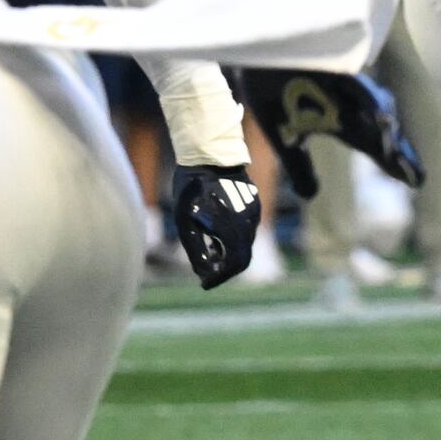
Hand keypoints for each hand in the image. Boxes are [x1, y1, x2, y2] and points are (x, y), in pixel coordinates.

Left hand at [166, 165, 261, 288]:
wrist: (209, 155)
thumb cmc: (191, 189)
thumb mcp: (186, 223)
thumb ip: (196, 251)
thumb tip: (203, 274)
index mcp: (233, 229)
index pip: (234, 265)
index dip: (219, 278)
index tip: (205, 284)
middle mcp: (249, 223)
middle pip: (243, 257)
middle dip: (225, 268)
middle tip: (208, 273)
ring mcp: (254, 212)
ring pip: (246, 243)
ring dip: (230, 252)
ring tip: (211, 250)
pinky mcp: (254, 204)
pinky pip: (248, 228)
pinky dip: (234, 238)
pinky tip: (218, 232)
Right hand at [242, 66, 425, 196]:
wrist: (250, 50)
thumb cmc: (269, 88)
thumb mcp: (283, 135)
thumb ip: (299, 165)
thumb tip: (312, 196)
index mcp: (339, 119)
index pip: (373, 145)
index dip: (394, 163)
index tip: (417, 182)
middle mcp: (347, 101)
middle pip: (380, 129)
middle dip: (398, 153)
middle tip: (419, 178)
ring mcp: (342, 82)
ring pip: (372, 106)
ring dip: (386, 131)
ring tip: (399, 156)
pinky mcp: (332, 64)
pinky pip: (354, 82)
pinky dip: (367, 99)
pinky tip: (381, 114)